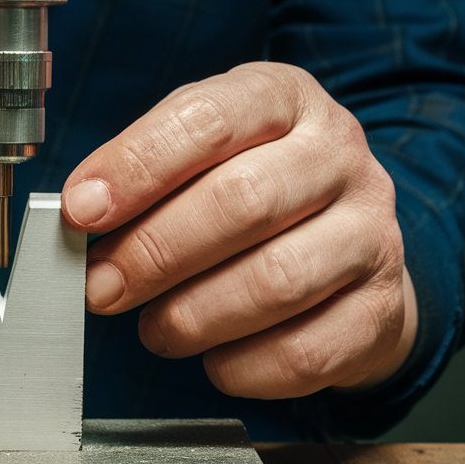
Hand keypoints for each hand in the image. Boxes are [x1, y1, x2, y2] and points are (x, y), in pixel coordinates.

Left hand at [61, 62, 417, 397]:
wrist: (344, 241)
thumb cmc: (251, 186)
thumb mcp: (200, 151)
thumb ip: (143, 172)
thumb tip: (81, 212)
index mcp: (282, 98)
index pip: (207, 120)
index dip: (136, 168)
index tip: (81, 210)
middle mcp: (337, 154)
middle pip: (242, 201)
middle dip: (153, 253)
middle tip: (101, 286)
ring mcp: (371, 230)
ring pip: (276, 280)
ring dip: (192, 315)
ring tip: (154, 327)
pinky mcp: (383, 306)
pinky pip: (308, 350)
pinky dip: (244, 365)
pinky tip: (213, 360)